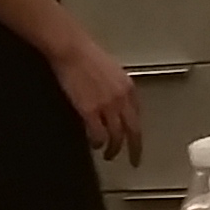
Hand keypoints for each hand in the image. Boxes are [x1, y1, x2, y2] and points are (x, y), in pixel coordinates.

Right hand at [51, 25, 143, 161]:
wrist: (71, 49)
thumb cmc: (85, 54)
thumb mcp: (110, 71)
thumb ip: (115, 88)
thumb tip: (113, 102)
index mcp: (128, 87)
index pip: (137, 115)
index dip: (136, 131)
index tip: (136, 140)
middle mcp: (122, 98)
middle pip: (133, 131)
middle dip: (135, 149)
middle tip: (134, 161)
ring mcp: (107, 106)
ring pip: (116, 137)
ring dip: (113, 149)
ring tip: (108, 155)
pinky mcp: (91, 111)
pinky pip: (98, 135)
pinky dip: (97, 143)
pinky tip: (95, 144)